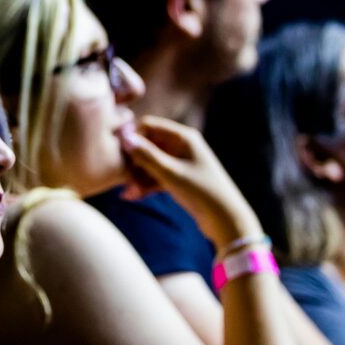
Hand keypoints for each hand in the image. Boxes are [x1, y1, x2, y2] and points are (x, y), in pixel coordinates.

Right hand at [117, 116, 262, 248]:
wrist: (226, 219)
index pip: (149, 125)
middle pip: (148, 144)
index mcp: (183, 137)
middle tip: (121, 177)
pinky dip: (146, 184)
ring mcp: (180, 162)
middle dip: (134, 160)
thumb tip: (125, 137)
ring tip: (127, 192)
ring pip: (151, 162)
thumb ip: (147, 155)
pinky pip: (157, 176)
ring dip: (138, 175)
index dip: (133, 137)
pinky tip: (132, 196)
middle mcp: (182, 146)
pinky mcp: (180, 178)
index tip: (119, 154)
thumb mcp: (171, 173)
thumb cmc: (202, 192)